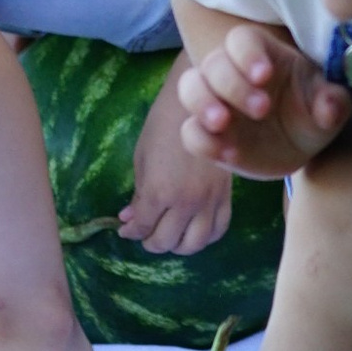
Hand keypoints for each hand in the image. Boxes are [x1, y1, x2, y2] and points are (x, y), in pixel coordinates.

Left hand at [119, 67, 233, 254]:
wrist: (201, 106)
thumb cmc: (162, 126)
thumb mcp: (141, 159)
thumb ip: (138, 194)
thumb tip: (129, 218)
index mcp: (159, 192)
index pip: (143, 227)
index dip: (131, 231)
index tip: (125, 229)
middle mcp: (186, 203)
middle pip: (167, 241)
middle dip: (150, 241)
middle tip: (145, 233)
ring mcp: (209, 202)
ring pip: (194, 244)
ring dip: (177, 245)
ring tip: (169, 235)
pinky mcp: (226, 197)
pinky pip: (218, 229)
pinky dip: (204, 237)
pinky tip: (194, 230)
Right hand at [177, 23, 350, 181]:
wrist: (298, 146)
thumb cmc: (311, 113)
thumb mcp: (329, 107)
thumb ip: (333, 103)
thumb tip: (331, 103)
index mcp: (262, 55)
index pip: (242, 40)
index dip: (248, 54)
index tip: (265, 75)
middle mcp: (231, 71)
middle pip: (214, 63)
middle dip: (233, 85)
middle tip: (262, 109)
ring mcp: (214, 101)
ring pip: (190, 87)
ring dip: (202, 103)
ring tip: (223, 123)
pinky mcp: (206, 132)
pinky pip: (190, 131)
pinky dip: (203, 140)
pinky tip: (227, 153)